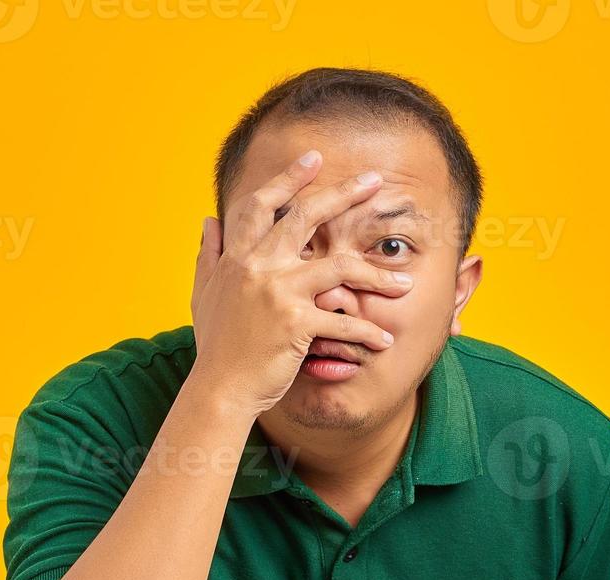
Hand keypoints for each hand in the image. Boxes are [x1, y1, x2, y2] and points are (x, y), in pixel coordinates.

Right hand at [187, 149, 412, 418]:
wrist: (218, 389)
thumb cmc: (216, 345)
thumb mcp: (205, 293)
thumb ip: (209, 254)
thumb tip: (208, 220)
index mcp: (238, 257)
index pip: (261, 205)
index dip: (288, 179)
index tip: (314, 159)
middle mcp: (258, 267)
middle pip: (306, 217)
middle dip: (344, 194)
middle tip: (375, 180)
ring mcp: (278, 293)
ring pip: (340, 267)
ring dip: (378, 276)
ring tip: (404, 284)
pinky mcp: (296, 324)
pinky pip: (343, 323)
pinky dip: (367, 333)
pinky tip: (384, 342)